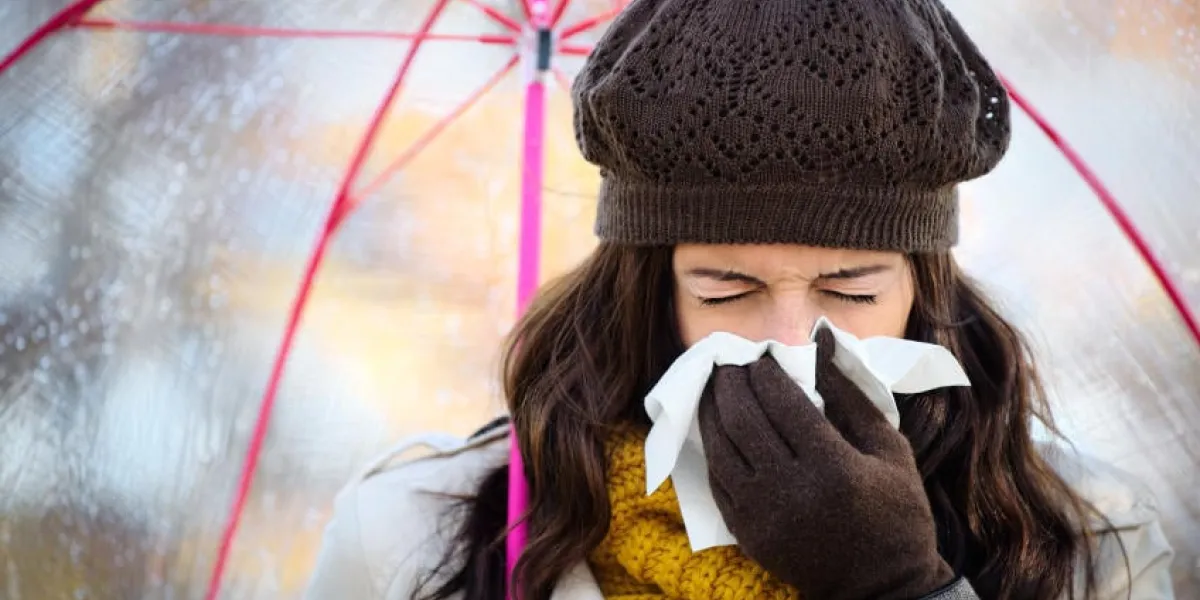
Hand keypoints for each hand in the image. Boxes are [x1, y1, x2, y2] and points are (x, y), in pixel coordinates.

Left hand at [698, 328, 953, 599]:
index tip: (761, 355)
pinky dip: (712, 449)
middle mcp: (792, 490)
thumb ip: (851, 395)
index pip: (783, 402)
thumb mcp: (890, 450)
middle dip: (731, 383)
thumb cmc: (896, 513)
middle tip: (728, 362)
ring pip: (720, 449)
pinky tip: (716, 428)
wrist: (882, 587)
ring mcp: (764, 515)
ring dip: (712, 411)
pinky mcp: (748, 534)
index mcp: (833, 466)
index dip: (765, 372)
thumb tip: (821, 342)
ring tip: (715, 387)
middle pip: (744, 420)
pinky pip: (717, 481)